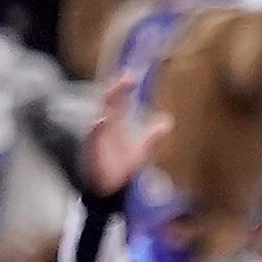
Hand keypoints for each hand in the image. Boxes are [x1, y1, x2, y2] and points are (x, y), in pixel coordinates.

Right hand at [78, 68, 168, 196]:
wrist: (113, 187)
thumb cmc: (122, 166)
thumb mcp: (142, 147)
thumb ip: (153, 133)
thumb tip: (167, 121)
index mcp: (116, 123)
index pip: (118, 100)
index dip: (123, 86)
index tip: (130, 74)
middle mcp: (106, 126)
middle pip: (109, 102)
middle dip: (116, 89)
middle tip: (125, 77)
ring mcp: (99, 137)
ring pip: (102, 115)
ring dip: (108, 103)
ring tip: (115, 89)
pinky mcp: (94, 150)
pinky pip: (94, 137)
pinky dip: (97, 128)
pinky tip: (101, 120)